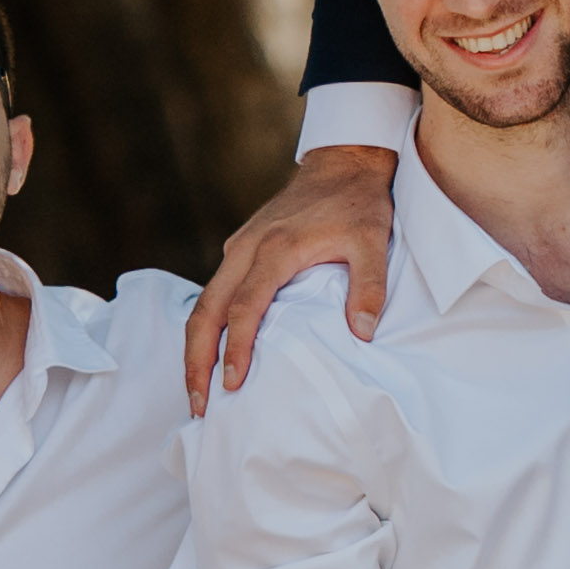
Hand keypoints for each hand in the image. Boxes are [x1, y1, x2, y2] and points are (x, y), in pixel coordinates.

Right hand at [184, 148, 398, 410]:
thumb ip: (369, 286)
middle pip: (206, 311)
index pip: (245, 307)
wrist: (343, 162)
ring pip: (203, 303)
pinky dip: (207, 327)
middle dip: (196, 360)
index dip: (236, 347)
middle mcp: (246, 249)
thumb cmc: (358, 203)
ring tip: (199, 392)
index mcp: (275, 249)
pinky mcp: (240, 249)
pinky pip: (214, 292)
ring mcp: (238, 248)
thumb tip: (361, 332)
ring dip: (196, 348)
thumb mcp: (373, 241)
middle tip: (200, 406)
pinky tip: (213, 355)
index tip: (231, 384)